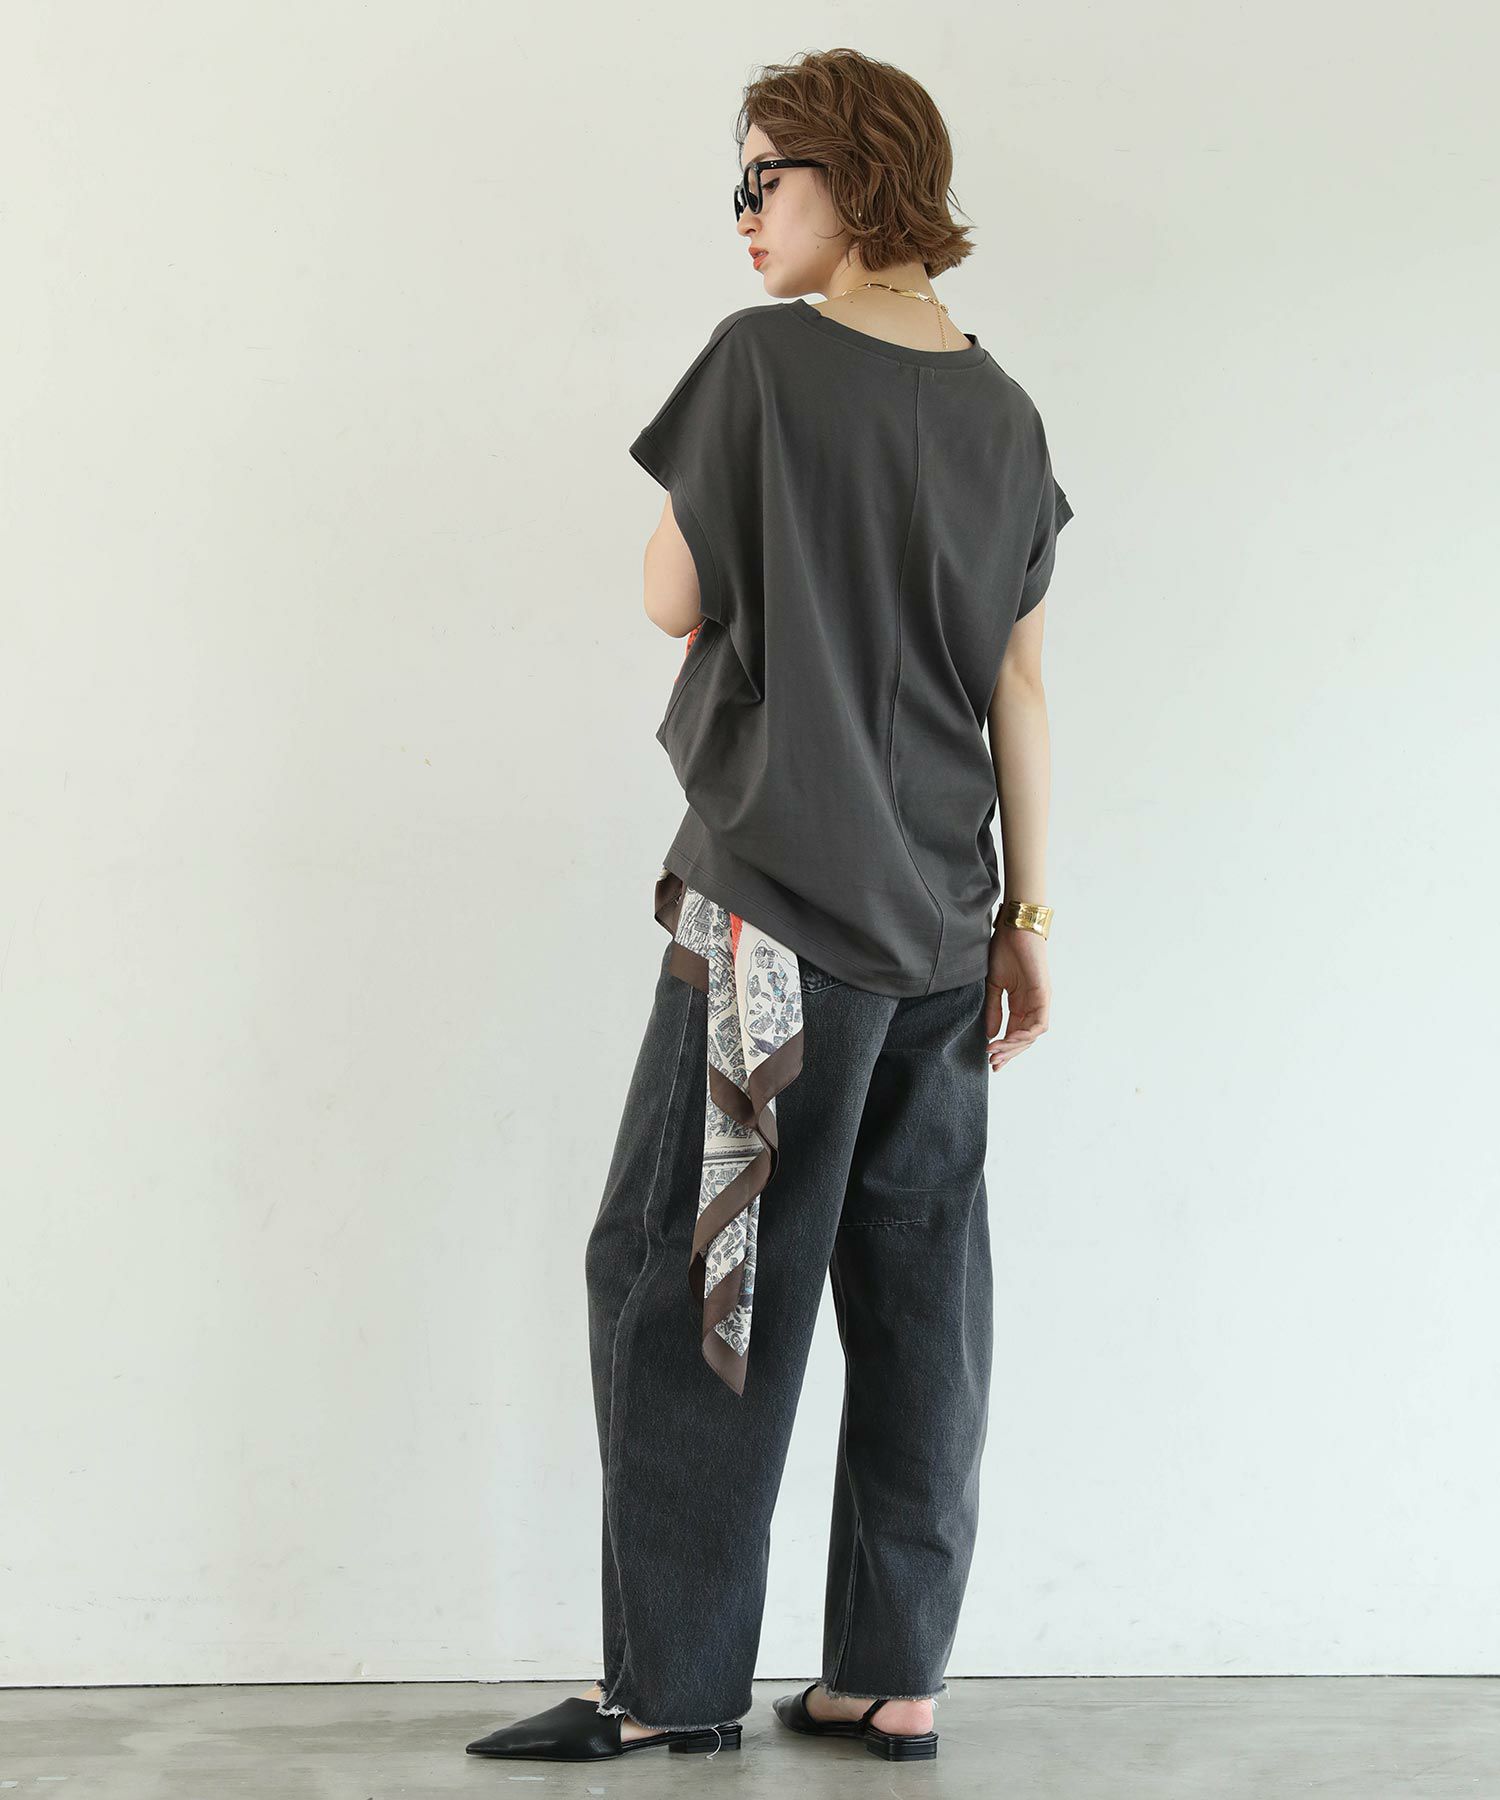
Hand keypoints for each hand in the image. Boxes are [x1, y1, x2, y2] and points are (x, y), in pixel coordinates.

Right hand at [984, 926, 1050, 1070]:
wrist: (1013, 929)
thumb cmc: (1003, 951)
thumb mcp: (993, 985)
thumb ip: (993, 1010)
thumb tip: (990, 1035)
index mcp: (1020, 1003)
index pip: (1014, 1033)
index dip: (1003, 1048)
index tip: (989, 1060)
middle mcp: (1032, 1005)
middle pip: (1024, 1038)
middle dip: (1009, 1053)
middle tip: (993, 1064)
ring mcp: (1040, 1001)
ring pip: (1032, 1034)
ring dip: (1014, 1046)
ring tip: (996, 1052)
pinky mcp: (1043, 995)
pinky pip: (1038, 1023)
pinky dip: (1024, 1034)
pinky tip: (1008, 1038)